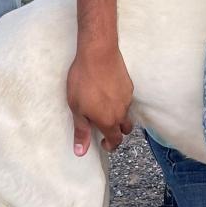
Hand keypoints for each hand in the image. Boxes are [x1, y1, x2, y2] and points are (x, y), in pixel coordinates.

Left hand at [67, 41, 133, 155]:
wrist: (98, 54)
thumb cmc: (84, 81)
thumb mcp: (76, 108)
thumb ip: (81, 130)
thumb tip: (81, 152)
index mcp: (108, 121)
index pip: (115, 141)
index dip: (110, 145)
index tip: (104, 144)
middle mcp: (122, 112)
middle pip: (125, 129)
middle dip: (117, 132)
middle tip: (105, 129)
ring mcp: (127, 98)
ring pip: (126, 113)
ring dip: (119, 116)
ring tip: (105, 108)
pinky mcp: (129, 85)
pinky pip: (126, 99)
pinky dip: (119, 101)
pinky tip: (108, 92)